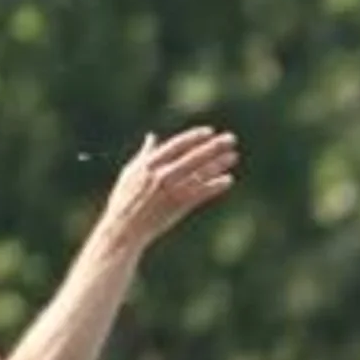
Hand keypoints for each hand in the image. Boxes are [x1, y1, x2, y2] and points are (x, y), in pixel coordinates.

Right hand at [100, 125, 239, 246]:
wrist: (125, 227)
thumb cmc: (126, 199)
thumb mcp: (131, 172)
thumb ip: (145, 154)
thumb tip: (152, 136)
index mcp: (149, 163)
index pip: (177, 144)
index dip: (195, 137)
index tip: (210, 131)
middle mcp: (162, 174)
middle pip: (194, 156)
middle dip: (214, 146)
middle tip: (231, 139)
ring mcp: (172, 189)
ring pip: (201, 173)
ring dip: (219, 163)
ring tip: (233, 156)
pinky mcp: (179, 205)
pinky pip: (202, 192)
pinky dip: (216, 185)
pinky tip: (228, 180)